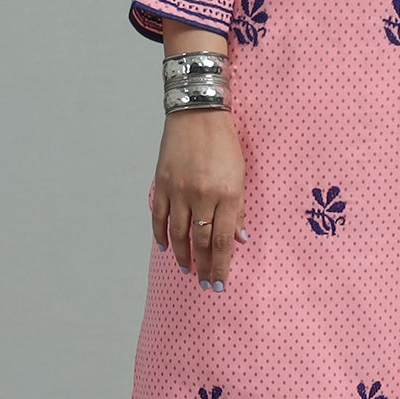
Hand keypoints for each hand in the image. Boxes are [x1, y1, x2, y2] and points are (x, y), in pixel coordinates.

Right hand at [151, 106, 245, 285]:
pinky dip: (161, 235)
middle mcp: (202, 195)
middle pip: (201, 242)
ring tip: (188, 269)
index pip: (223, 240)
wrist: (197, 113)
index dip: (221, 265)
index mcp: (226, 194)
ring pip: (178, 234)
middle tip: (206, 284)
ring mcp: (179, 190)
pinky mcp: (162, 183)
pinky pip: (159, 217)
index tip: (220, 284)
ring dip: (183, 256)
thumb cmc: (224, 144)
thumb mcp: (240, 174)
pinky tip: (165, 248)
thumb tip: (240, 239)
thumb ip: (238, 209)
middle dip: (204, 267)